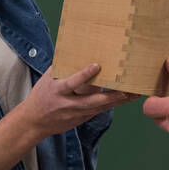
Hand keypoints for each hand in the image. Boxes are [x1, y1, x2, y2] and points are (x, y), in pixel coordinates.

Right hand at [24, 64, 138, 138]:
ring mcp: (76, 113)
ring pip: (99, 107)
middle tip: (126, 89)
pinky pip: (99, 111)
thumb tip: (77, 48)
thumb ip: (62, 66)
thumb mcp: (48, 79)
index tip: (96, 66)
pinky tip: (125, 98)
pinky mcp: (81, 119)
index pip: (72, 82)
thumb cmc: (42, 94)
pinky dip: (112, 104)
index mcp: (58, 90)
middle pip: (91, 100)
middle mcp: (68, 103)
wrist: (35, 121)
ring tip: (133, 94)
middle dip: (110, 95)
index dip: (83, 75)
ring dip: (117, 101)